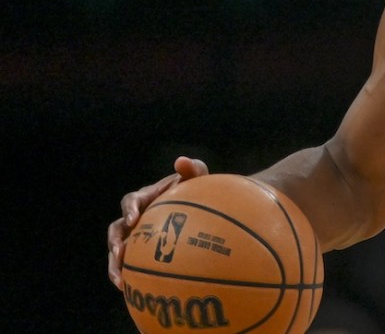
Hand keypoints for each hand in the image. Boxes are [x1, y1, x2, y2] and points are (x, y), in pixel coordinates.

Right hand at [106, 156, 208, 288]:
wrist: (201, 207)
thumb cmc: (197, 190)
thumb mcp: (197, 178)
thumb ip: (192, 169)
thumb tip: (182, 161)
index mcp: (145, 198)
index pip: (130, 201)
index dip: (129, 209)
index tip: (133, 219)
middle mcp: (135, 218)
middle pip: (116, 230)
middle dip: (114, 242)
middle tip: (119, 253)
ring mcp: (136, 236)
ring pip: (117, 252)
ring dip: (115, 266)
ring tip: (120, 282)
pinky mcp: (141, 252)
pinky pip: (132, 265)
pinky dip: (131, 277)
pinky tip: (135, 292)